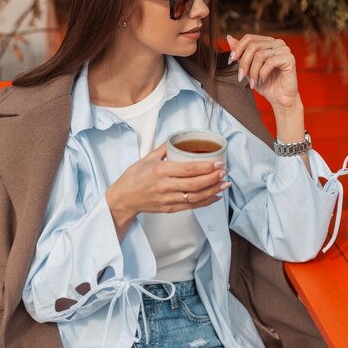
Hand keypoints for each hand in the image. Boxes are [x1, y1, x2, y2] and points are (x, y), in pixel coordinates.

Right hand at [106, 142, 230, 224]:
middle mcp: (165, 186)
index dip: (206, 167)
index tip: (218, 163)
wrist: (123, 198)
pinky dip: (205, 202)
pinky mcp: (169, 208)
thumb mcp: (147, 158)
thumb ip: (164, 148)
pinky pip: (191, 206)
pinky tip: (215, 196)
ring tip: (224, 184)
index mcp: (160, 170)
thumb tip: (179, 138)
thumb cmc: (134, 177)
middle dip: (213, 178)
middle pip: (195, 184)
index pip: (188, 169)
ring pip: (195, 197)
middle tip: (224, 171)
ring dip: (213, 190)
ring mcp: (167, 199)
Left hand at [227, 34, 299, 108]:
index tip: (230, 61)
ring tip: (253, 82)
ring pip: (260, 55)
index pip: (249, 38)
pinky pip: (269, 63)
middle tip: (240, 76)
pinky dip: (262, 74)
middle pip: (253, 45)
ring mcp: (284, 50)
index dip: (237, 49)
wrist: (279, 98)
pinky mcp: (289, 59)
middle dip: (244, 62)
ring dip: (252, 71)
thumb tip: (229, 38)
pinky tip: (262, 80)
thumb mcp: (248, 68)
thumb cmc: (265, 84)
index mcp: (268, 42)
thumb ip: (240, 54)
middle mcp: (277, 43)